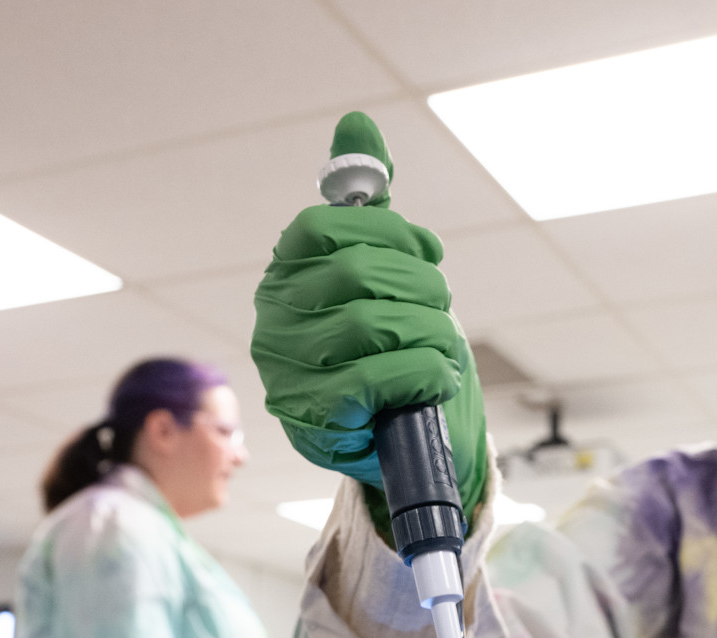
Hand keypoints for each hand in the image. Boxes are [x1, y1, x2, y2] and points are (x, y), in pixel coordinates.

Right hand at [251, 111, 488, 518]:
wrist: (387, 435)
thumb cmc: (383, 346)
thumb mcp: (377, 272)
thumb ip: (367, 207)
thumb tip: (358, 123)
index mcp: (285, 272)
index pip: (326, 226)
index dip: (391, 234)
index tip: (428, 253)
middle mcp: (274, 317)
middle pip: (358, 272)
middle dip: (420, 287)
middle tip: (441, 309)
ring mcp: (288, 370)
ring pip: (372, 322)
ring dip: (430, 333)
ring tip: (442, 348)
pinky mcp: (315, 418)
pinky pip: (377, 378)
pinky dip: (423, 372)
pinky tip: (435, 378)